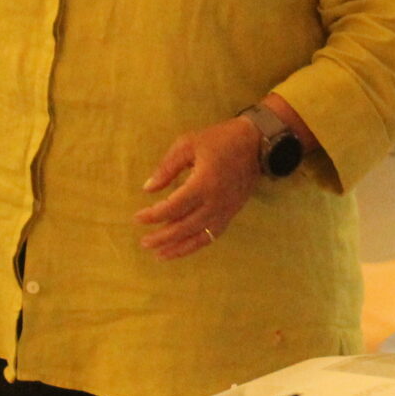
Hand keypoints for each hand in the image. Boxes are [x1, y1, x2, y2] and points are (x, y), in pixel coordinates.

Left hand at [135, 117, 261, 258]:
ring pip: (199, 236)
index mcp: (203, 183)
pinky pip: (213, 234)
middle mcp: (215, 202)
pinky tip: (184, 248)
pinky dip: (197, 243)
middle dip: (163, 237)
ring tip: (160, 255)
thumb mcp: (188, 144)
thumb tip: (148, 188)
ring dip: (179, 247)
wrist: (256, 143)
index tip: (138, 219)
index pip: (174, 207)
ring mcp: (226, 210)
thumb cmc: (220, 139)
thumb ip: (167, 167)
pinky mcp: (232, 212)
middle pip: (185, 227)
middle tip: (144, 242)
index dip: (154, 215)